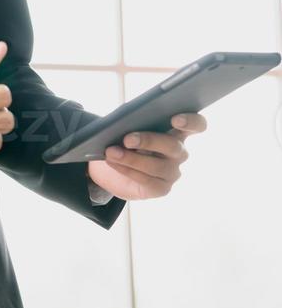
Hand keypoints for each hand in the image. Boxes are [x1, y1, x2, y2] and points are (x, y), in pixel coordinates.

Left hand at [87, 112, 207, 200]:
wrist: (114, 166)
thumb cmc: (126, 137)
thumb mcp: (129, 124)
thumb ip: (134, 119)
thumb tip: (127, 120)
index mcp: (178, 130)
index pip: (197, 125)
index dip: (191, 122)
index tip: (175, 119)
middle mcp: (179, 152)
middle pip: (173, 146)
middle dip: (149, 141)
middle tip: (127, 138)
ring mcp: (172, 172)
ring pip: (156, 166)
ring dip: (131, 158)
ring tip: (111, 152)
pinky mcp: (161, 188)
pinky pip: (146, 180)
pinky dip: (127, 170)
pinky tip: (113, 162)